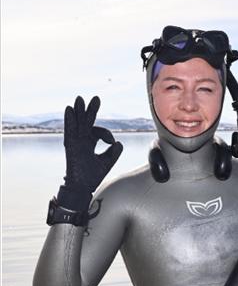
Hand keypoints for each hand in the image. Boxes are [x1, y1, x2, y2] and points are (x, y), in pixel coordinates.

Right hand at [57, 96, 122, 210]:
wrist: (83, 187)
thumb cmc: (93, 175)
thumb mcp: (108, 161)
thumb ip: (114, 152)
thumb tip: (118, 143)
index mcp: (89, 143)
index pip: (97, 131)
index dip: (106, 134)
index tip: (111, 141)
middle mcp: (81, 140)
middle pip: (86, 122)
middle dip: (90, 110)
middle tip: (95, 98)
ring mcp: (75, 143)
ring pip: (78, 124)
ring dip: (79, 112)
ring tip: (79, 99)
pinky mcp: (70, 147)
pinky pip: (70, 131)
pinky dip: (70, 120)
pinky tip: (69, 110)